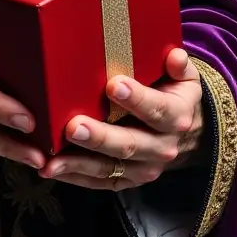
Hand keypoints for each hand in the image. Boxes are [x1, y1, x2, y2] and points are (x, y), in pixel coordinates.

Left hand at [38, 48, 204, 190]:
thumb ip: (179, 66)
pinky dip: (75, 177)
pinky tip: (52, 169)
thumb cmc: (173, 93)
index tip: (112, 85)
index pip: (158, 109)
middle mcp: (161, 147)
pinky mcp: (128, 179)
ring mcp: (144, 167)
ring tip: (53, 159)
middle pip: (129, 144)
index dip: (137, 99)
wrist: (185, 134)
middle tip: (74, 126)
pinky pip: (100, 181)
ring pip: (111, 167)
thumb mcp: (183, 77)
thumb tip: (176, 56)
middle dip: (100, 136)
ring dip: (80, 162)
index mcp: (176, 117)